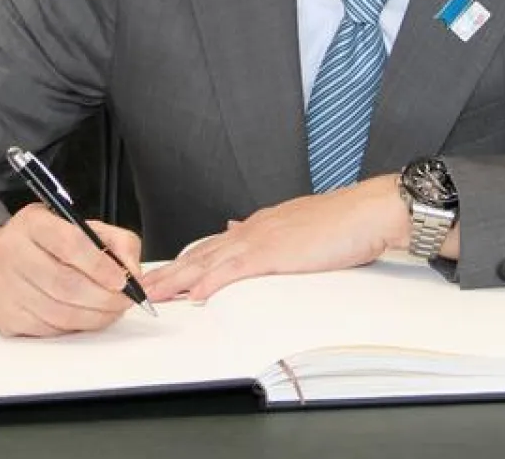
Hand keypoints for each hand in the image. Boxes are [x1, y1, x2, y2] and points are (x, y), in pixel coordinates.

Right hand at [0, 204, 141, 337]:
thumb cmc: (44, 244)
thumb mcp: (81, 226)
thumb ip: (116, 242)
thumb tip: (134, 272)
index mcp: (33, 223)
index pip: (70, 244)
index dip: (101, 266)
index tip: (123, 280)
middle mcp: (12, 252)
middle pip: (66, 284)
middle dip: (104, 298)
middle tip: (125, 301)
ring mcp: (4, 287)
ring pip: (59, 312)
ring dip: (94, 317)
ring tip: (111, 310)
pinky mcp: (5, 316)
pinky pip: (49, 330)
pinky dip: (75, 328)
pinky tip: (85, 317)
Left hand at [142, 175, 410, 303]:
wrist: (367, 211)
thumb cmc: (343, 221)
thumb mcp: (295, 224)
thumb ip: (264, 230)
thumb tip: (234, 228)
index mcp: (258, 225)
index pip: (210, 246)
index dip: (182, 261)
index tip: (160, 273)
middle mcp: (253, 229)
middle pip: (199, 253)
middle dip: (166, 272)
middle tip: (137, 286)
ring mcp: (262, 240)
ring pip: (207, 262)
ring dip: (176, 279)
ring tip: (151, 293)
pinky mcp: (275, 253)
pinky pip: (234, 271)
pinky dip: (211, 282)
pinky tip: (193, 294)